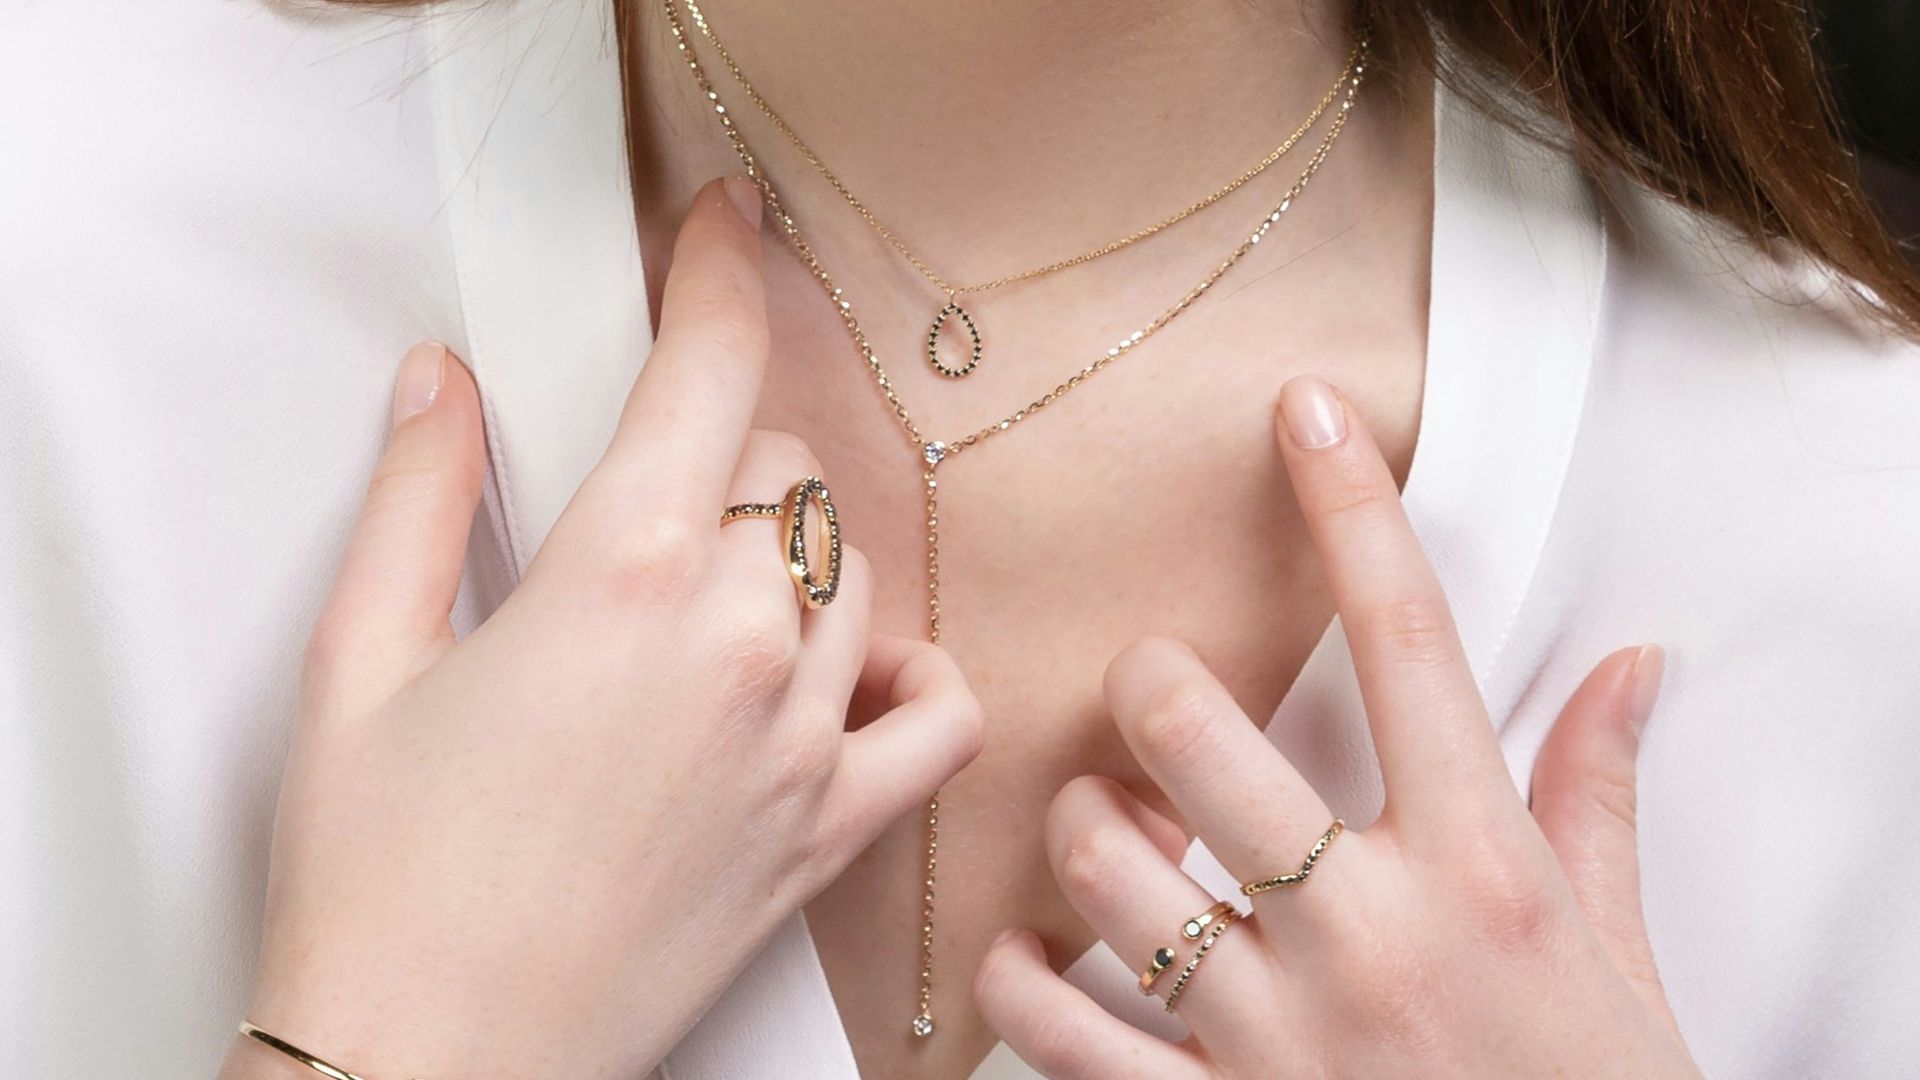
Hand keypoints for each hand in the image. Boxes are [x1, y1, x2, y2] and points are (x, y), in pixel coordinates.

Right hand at [221, 179, 982, 1078]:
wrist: (427, 1061)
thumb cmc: (380, 882)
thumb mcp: (358, 661)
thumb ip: (420, 498)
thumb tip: (445, 387)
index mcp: (619, 576)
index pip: (708, 369)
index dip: (721, 273)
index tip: (726, 222)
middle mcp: (736, 642)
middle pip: (784, 470)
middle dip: (720, 457)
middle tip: (643, 504)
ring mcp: (801, 739)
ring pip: (853, 572)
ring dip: (793, 558)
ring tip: (704, 604)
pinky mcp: (832, 830)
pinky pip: (940, 715)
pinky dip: (911, 676)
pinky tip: (844, 678)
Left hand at [976, 376, 1697, 1077]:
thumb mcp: (1615, 947)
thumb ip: (1599, 796)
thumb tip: (1633, 666)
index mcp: (1480, 864)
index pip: (1410, 642)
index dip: (1352, 509)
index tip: (1303, 411)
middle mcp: (1369, 929)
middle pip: (1196, 732)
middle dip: (1152, 692)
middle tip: (1155, 706)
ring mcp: (1278, 1032)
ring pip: (1108, 869)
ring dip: (1086, 829)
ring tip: (1109, 835)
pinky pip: (1061, 1031)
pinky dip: (1022, 981)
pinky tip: (1037, 958)